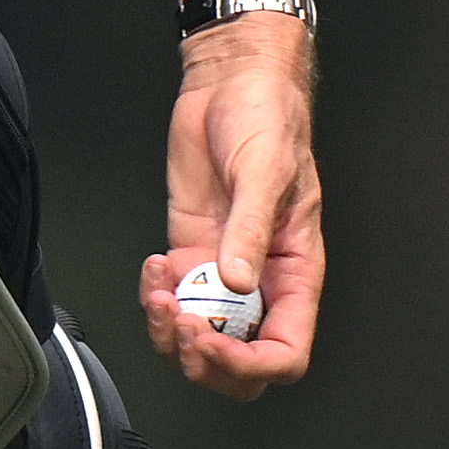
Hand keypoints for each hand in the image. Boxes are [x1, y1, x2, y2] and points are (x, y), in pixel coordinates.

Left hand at [139, 16, 321, 394]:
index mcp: (295, 271)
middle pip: (240, 360)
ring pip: (198, 338)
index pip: (285, 350)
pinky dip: (153, 299)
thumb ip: (251, 230)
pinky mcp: (189, 254)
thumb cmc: (269, 118)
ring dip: (170, 332)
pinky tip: (153, 267)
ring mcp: (221, 270)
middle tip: (181, 326)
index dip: (250, 363)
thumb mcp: (267, 171)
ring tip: (159, 294)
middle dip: (205, 359)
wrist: (230, 85)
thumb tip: (239, 282)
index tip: (213, 341)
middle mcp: (260, 280)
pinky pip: (169, 302)